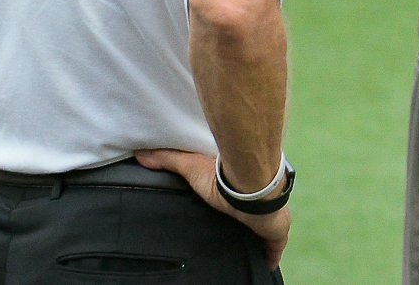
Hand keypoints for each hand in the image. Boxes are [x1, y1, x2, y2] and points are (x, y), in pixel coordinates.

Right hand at [135, 148, 288, 267]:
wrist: (252, 183)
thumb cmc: (223, 174)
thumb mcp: (191, 165)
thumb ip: (169, 159)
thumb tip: (142, 154)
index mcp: (240, 186)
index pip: (238, 198)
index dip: (234, 206)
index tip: (227, 214)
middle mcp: (258, 201)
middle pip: (252, 217)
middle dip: (246, 226)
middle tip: (233, 237)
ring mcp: (269, 217)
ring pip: (265, 233)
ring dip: (257, 241)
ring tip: (246, 253)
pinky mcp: (276, 230)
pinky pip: (274, 248)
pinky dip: (270, 256)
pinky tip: (265, 265)